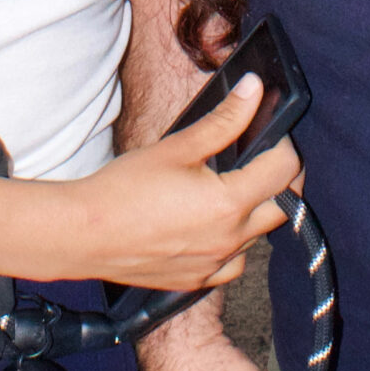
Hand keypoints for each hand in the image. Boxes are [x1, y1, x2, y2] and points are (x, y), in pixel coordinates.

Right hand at [40, 75, 299, 292]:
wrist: (83, 235)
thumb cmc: (124, 189)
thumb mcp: (177, 147)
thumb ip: (224, 121)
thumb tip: (254, 90)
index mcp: (229, 203)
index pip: (285, 171)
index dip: (283, 145)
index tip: (269, 133)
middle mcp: (230, 240)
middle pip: (284, 208)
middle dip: (280, 180)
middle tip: (257, 158)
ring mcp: (215, 265)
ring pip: (259, 237)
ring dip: (256, 212)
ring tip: (228, 188)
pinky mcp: (198, 280)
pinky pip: (233, 262)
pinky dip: (232, 242)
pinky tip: (210, 224)